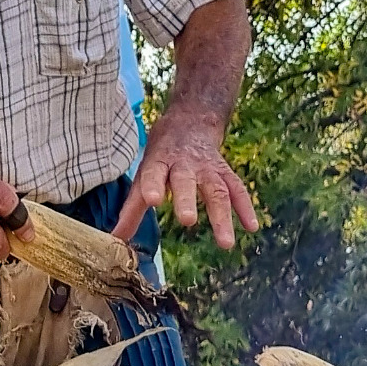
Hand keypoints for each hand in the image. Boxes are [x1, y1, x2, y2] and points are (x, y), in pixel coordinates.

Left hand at [113, 110, 257, 252]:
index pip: (154, 173)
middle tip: (187, 221)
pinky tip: (251, 227)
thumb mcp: (144, 174)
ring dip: (222, 216)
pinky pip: (237, 189)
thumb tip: (115, 240)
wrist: (191, 121)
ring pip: (216, 190)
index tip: (153, 200)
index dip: (153, 185)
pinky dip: (245, 207)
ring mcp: (208, 168)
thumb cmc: (162, 155)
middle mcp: (184, 164)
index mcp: (159, 162)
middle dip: (187, 199)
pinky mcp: (225, 172)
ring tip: (226, 243)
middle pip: (187, 181)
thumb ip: (131, 210)